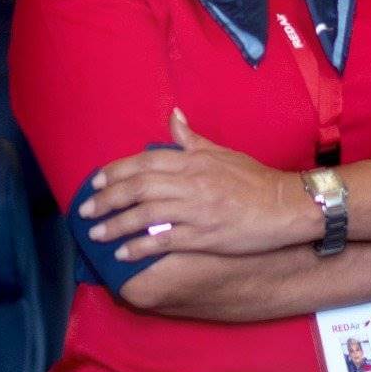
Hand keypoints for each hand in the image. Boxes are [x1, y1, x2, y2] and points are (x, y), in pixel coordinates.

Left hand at [78, 109, 321, 260]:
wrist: (285, 205)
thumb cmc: (255, 179)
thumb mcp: (222, 152)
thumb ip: (191, 140)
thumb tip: (173, 116)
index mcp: (194, 160)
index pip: (145, 162)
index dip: (116, 172)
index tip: (96, 182)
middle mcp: (191, 182)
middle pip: (138, 187)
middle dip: (107, 199)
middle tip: (85, 211)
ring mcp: (196, 209)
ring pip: (145, 215)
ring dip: (116, 225)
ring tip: (95, 235)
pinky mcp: (204, 235)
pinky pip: (164, 241)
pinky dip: (140, 248)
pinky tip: (123, 255)